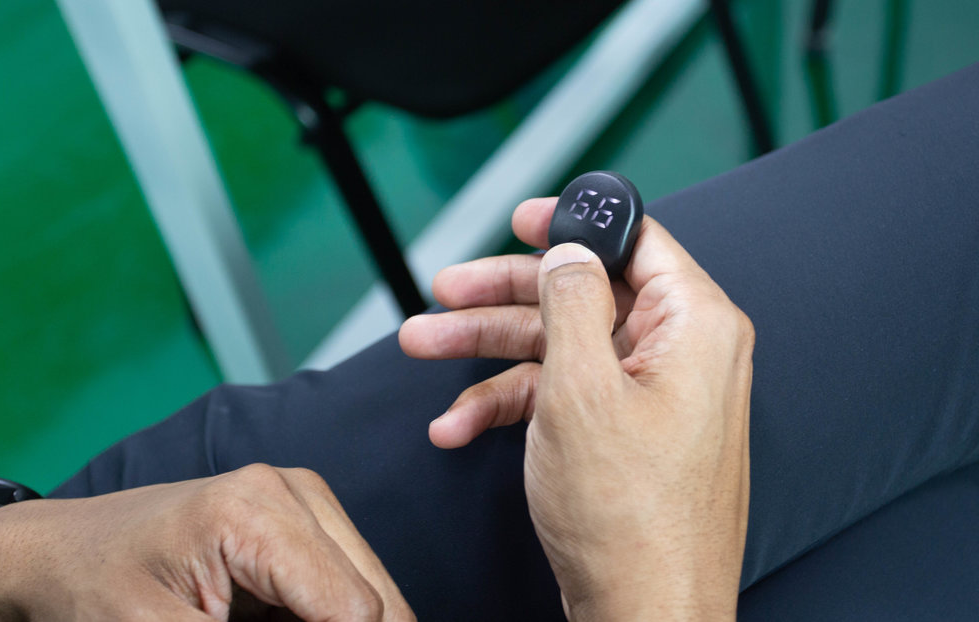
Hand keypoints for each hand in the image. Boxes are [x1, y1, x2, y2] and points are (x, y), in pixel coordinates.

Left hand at [0, 464, 414, 620]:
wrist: (64, 550)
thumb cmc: (95, 591)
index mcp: (257, 512)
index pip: (353, 608)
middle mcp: (295, 491)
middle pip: (377, 598)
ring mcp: (304, 497)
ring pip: (372, 592)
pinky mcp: (304, 514)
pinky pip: (349, 583)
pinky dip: (324, 618)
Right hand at [401, 200, 753, 619]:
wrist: (644, 614)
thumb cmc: (631, 519)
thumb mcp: (582, 390)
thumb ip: (573, 302)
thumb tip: (568, 251)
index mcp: (694, 326)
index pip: (635, 241)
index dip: (573, 223)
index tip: (522, 219)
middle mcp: (680, 354)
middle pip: (582, 294)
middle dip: (504, 296)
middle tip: (446, 290)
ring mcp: (650, 395)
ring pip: (561, 345)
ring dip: (489, 350)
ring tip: (424, 344)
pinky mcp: (625, 432)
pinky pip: (563, 395)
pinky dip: (510, 404)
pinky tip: (458, 424)